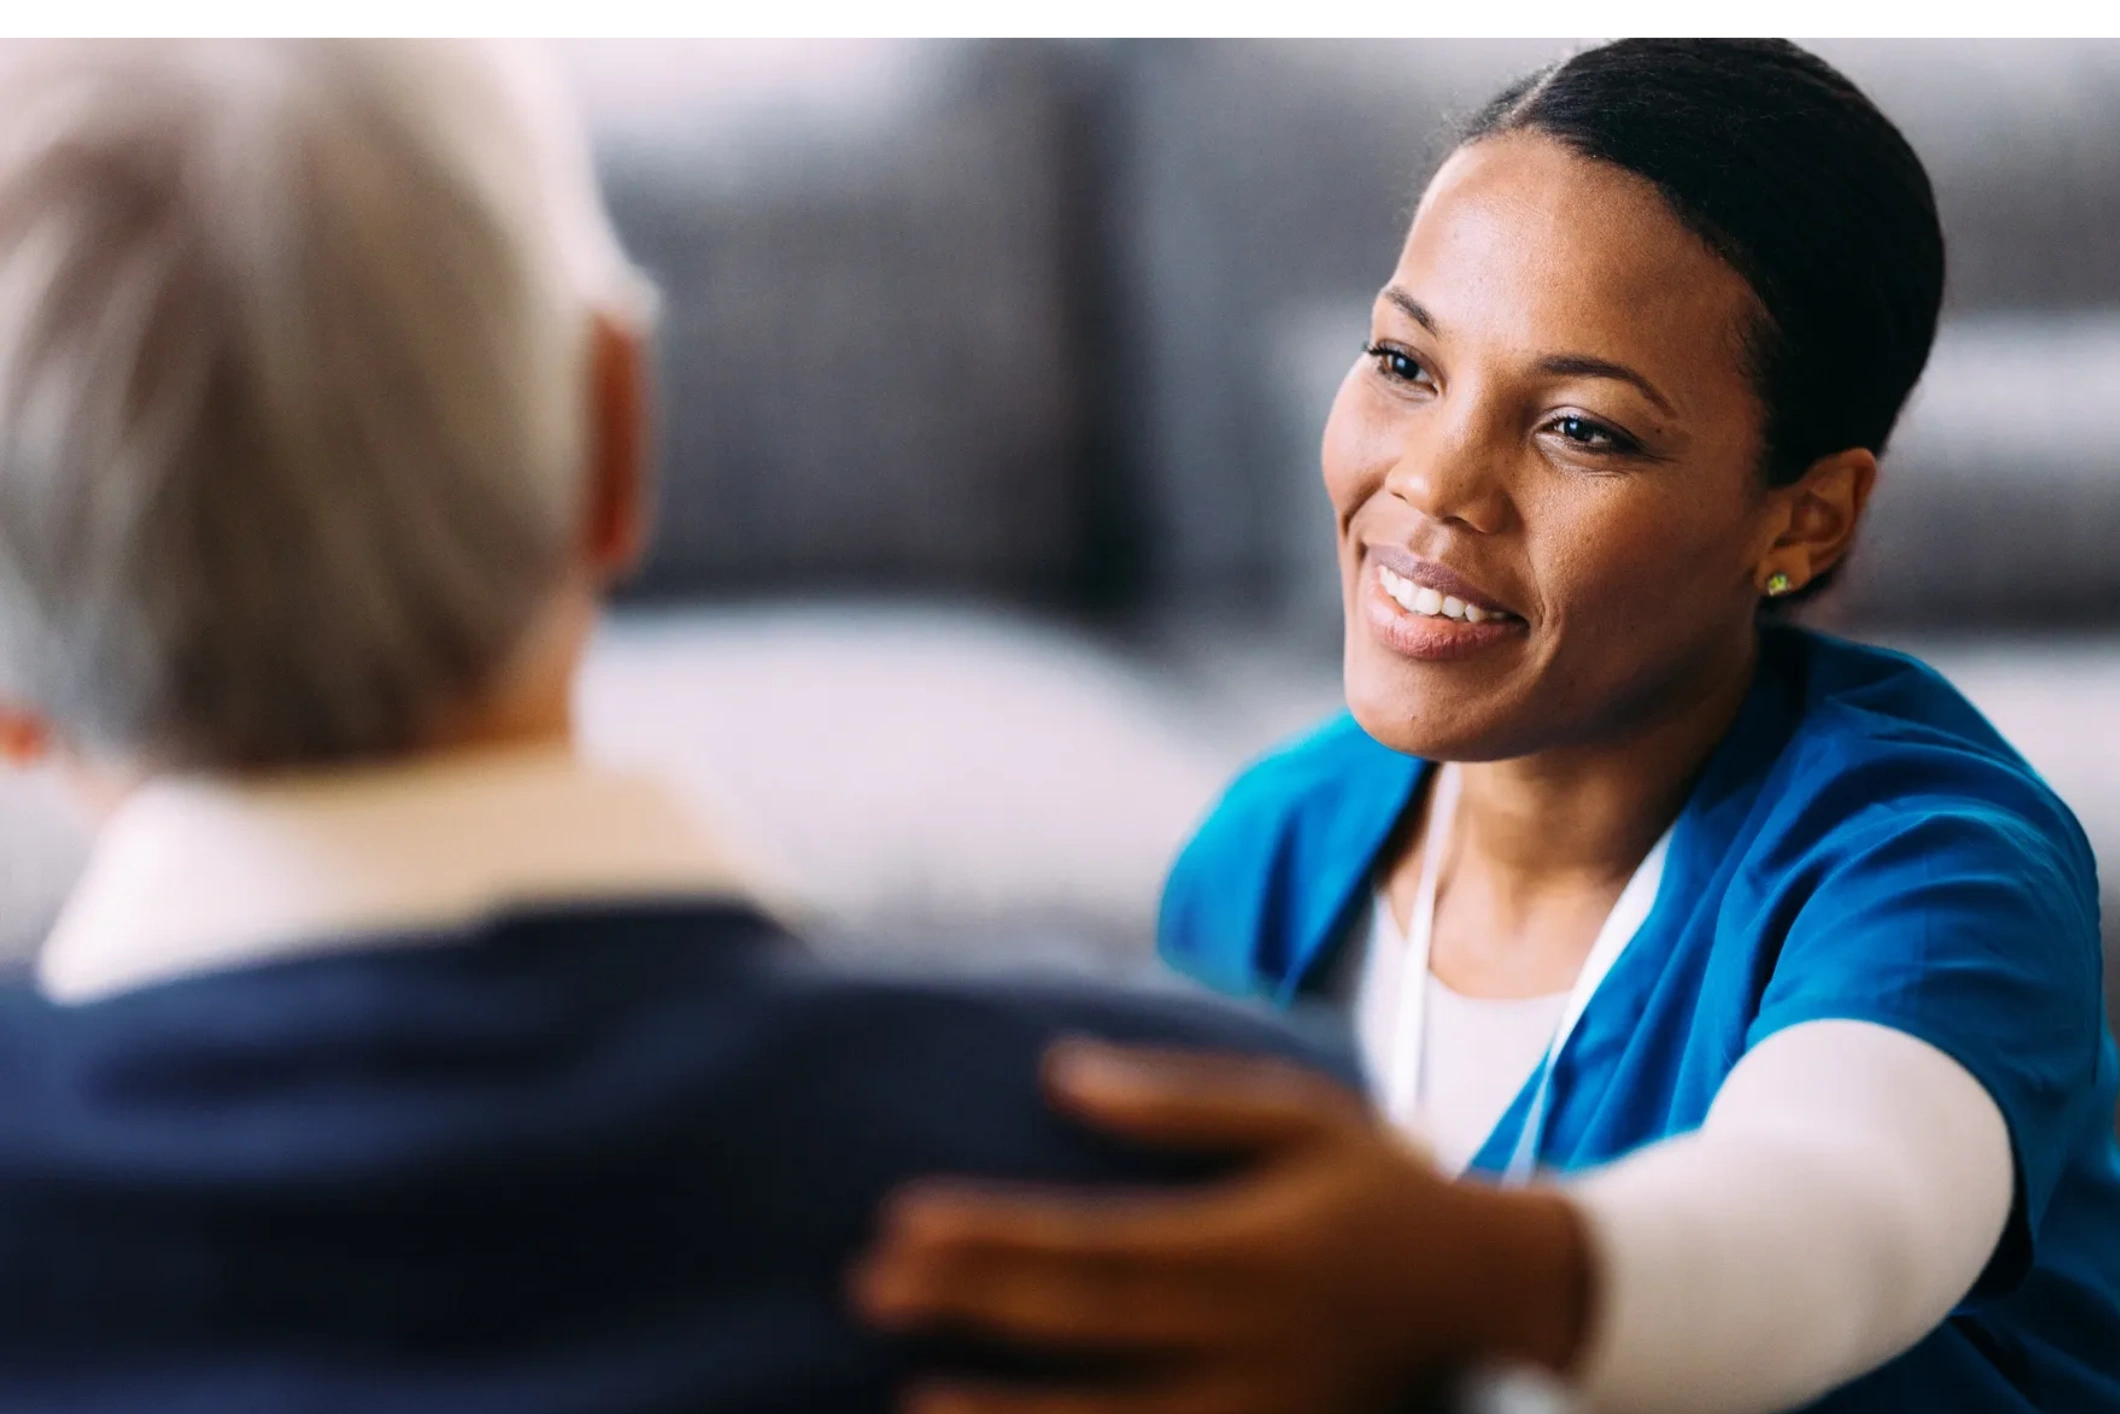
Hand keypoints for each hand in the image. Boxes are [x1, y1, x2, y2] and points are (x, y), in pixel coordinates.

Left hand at [851, 1040, 1590, 1413]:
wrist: (1502, 1297)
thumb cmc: (1386, 1190)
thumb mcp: (1302, 1117)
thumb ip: (1181, 1101)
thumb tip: (1059, 1075)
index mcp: (1251, 1247)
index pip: (1095, 1247)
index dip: (995, 1241)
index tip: (902, 1223)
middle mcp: (1250, 1340)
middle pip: (1086, 1331)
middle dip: (973, 1310)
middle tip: (869, 1288)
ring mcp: (1264, 1412)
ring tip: (915, 1407)